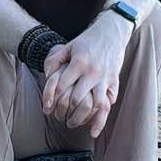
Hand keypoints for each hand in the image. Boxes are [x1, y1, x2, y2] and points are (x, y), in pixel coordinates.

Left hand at [41, 22, 126, 138]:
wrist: (113, 32)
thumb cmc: (88, 40)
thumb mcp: (68, 46)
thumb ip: (55, 60)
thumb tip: (46, 76)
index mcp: (79, 63)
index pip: (62, 86)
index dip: (51, 99)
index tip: (47, 108)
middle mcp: (93, 72)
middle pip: (77, 99)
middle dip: (66, 112)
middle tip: (59, 119)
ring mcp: (106, 78)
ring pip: (95, 105)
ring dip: (83, 118)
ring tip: (73, 124)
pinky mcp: (115, 81)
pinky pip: (109, 102)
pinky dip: (102, 117)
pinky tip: (94, 128)